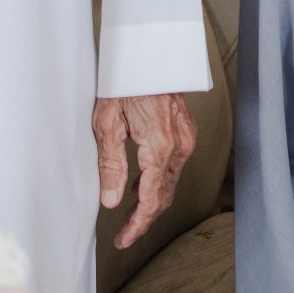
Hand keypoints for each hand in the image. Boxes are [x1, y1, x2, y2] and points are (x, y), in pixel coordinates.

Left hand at [93, 93, 196, 249]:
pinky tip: (142, 184)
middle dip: (145, 217)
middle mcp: (180, 145)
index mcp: (160, 147)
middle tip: (124, 233)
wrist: (147, 53)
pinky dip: (159, 180)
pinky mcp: (186, 131)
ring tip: (130, 213)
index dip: (138, 225)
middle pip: (165, 195)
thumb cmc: (124, 80)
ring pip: (171, 182)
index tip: (124, 240)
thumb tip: (111, 201)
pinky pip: (175, 165)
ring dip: (152, 200)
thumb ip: (111, 165)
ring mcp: (186, 138)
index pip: (152, 200)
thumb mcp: (107, 122)